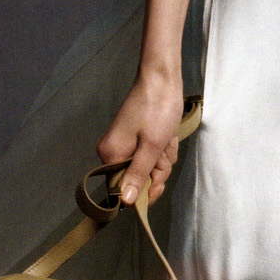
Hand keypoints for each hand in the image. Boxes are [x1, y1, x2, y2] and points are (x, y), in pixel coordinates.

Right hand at [97, 68, 183, 206]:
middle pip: (138, 178)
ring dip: (163, 155)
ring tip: (167, 137)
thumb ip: (138, 175)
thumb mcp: (152, 146)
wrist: (163, 76)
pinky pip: (152, 153)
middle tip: (164, 148)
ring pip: (149, 165)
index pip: (122, 190)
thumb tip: (124, 203)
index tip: (159, 178)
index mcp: (111, 155)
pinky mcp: (137, 136)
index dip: (144, 190)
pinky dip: (163, 146)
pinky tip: (168, 134)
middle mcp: (113, 151)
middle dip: (158, 167)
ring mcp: (125, 143)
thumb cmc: (158, 109)